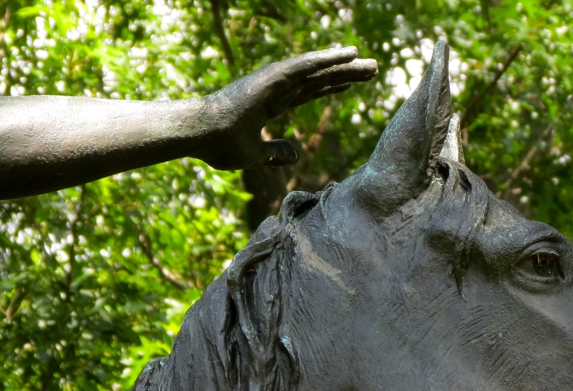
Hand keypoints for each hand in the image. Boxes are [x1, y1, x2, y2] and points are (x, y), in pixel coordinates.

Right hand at [196, 46, 377, 169]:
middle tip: (371, 69)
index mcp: (271, 104)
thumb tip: (294, 154)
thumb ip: (274, 152)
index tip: (350, 83)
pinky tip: (348, 54)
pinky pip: (306, 66)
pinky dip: (327, 58)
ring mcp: (274, 81)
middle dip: (346, 74)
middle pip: (319, 79)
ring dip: (344, 64)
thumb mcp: (254, 155)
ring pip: (317, 69)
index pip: (308, 93)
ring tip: (369, 62)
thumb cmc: (219, 145)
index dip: (331, 87)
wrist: (200, 136)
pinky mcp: (272, 78)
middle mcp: (276, 88)